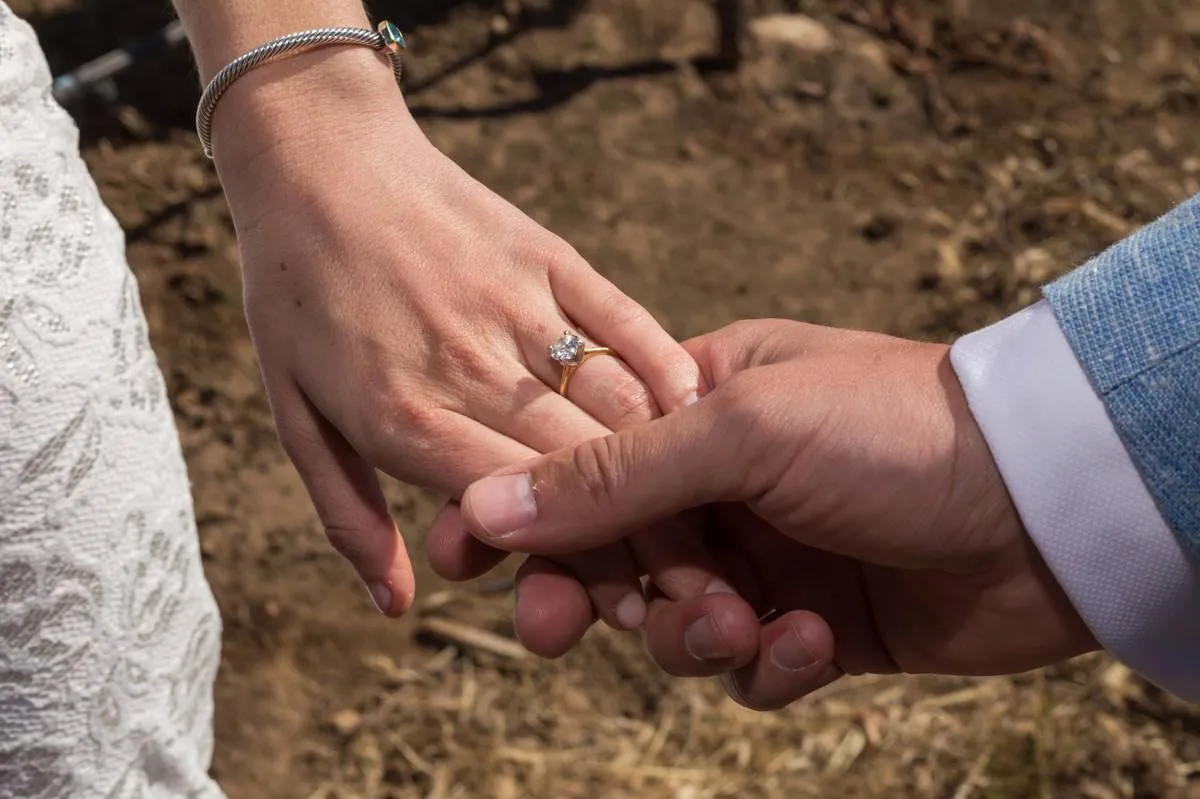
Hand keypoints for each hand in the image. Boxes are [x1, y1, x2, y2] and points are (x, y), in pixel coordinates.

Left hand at [209, 47, 729, 622]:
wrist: (317, 161)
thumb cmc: (297, 297)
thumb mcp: (295, 415)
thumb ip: (348, 517)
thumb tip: (395, 607)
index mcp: (406, 419)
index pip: (521, 513)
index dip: (587, 565)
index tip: (633, 606)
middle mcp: (471, 369)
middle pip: (582, 469)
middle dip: (646, 534)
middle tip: (691, 577)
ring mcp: (516, 306)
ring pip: (615, 404)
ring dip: (670, 464)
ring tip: (707, 510)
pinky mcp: (549, 257)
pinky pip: (623, 321)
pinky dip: (667, 368)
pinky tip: (699, 407)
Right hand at [459, 319, 1098, 708]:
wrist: (1049, 498)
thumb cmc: (895, 428)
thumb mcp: (740, 430)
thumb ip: (610, 474)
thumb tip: (487, 500)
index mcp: (699, 406)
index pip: (579, 461)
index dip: (518, 511)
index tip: (460, 556)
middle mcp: (727, 481)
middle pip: (613, 554)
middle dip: (592, 594)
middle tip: (561, 629)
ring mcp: (771, 553)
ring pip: (675, 622)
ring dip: (692, 636)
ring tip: (744, 626)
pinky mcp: (817, 621)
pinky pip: (750, 665)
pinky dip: (770, 665)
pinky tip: (811, 643)